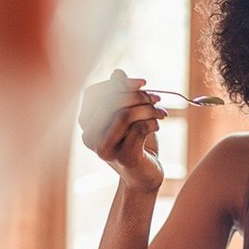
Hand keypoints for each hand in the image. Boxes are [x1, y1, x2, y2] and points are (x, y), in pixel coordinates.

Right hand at [78, 69, 168, 190]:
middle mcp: (89, 136)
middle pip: (111, 102)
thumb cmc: (136, 143)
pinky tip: (157, 126)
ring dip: (149, 109)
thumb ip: (121, 94)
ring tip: (161, 113)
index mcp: (86, 123)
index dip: (119, 84)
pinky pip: (139, 129)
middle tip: (158, 99)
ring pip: (125, 114)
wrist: (144, 176)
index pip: (95, 93)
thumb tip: (117, 72)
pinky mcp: (123, 157)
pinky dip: (153, 123)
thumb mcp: (129, 115)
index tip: (143, 83)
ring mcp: (104, 149)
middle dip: (139, 96)